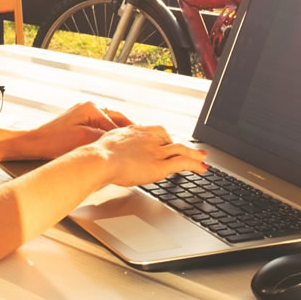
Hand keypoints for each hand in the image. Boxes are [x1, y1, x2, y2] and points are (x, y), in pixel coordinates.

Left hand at [16, 101, 133, 159]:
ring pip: (109, 122)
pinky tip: (113, 143)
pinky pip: (100, 125)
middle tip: (143, 140)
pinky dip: (108, 133)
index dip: (129, 136)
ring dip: (118, 132)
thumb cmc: (55, 142)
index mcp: (92, 108)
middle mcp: (89, 107)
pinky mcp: (79, 120)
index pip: (117, 124)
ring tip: (131, 142)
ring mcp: (84, 113)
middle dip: (128, 130)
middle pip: (116, 119)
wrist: (35, 143)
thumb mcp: (84, 140)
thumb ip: (104, 138)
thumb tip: (121, 141)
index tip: (141, 144)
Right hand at [89, 125, 206, 187]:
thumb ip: (112, 146)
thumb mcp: (106, 143)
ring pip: (181, 149)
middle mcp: (149, 138)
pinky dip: (195, 164)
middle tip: (190, 149)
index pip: (157, 132)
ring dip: (194, 154)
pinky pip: (182, 162)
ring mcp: (156, 151)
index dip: (165, 138)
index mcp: (136, 131)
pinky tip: (201, 168)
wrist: (100, 159)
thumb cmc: (98, 154)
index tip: (169, 141)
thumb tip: (105, 153)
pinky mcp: (161, 164)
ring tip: (203, 158)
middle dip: (181, 145)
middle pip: (171, 139)